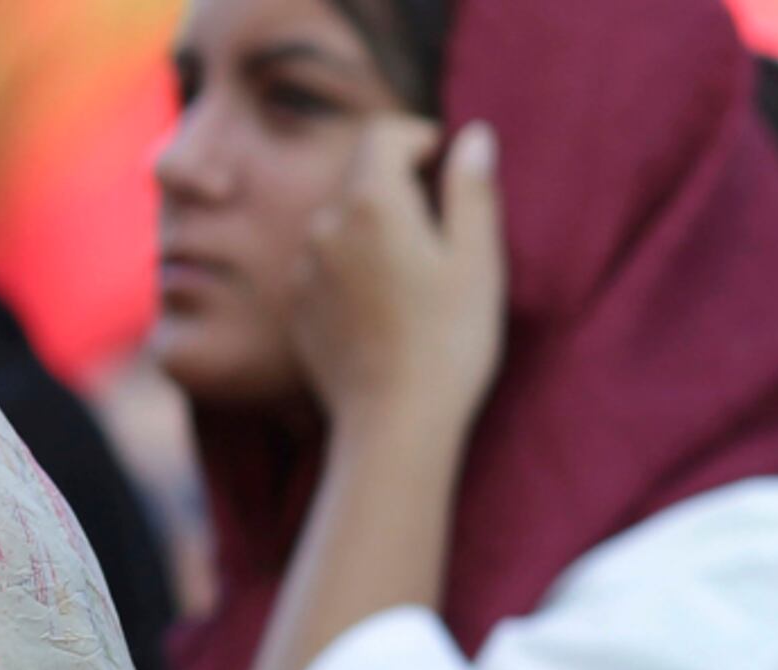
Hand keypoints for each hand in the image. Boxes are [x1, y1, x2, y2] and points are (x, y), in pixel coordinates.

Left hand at [293, 115, 505, 441]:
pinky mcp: (300, 309)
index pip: (384, 134)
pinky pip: (327, 271)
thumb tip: (474, 137)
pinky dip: (354, 275)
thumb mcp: (477, 264)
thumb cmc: (448, 345)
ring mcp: (306, 269)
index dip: (418, 137)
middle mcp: (327, 224)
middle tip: (442, 232)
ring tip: (415, 284)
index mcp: (374, 202)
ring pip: (342, 227)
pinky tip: (387, 317)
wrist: (394, 428)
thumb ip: (472, 191)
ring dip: (375, 235)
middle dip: (399, 190)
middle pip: (361, 181)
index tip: (444, 160)